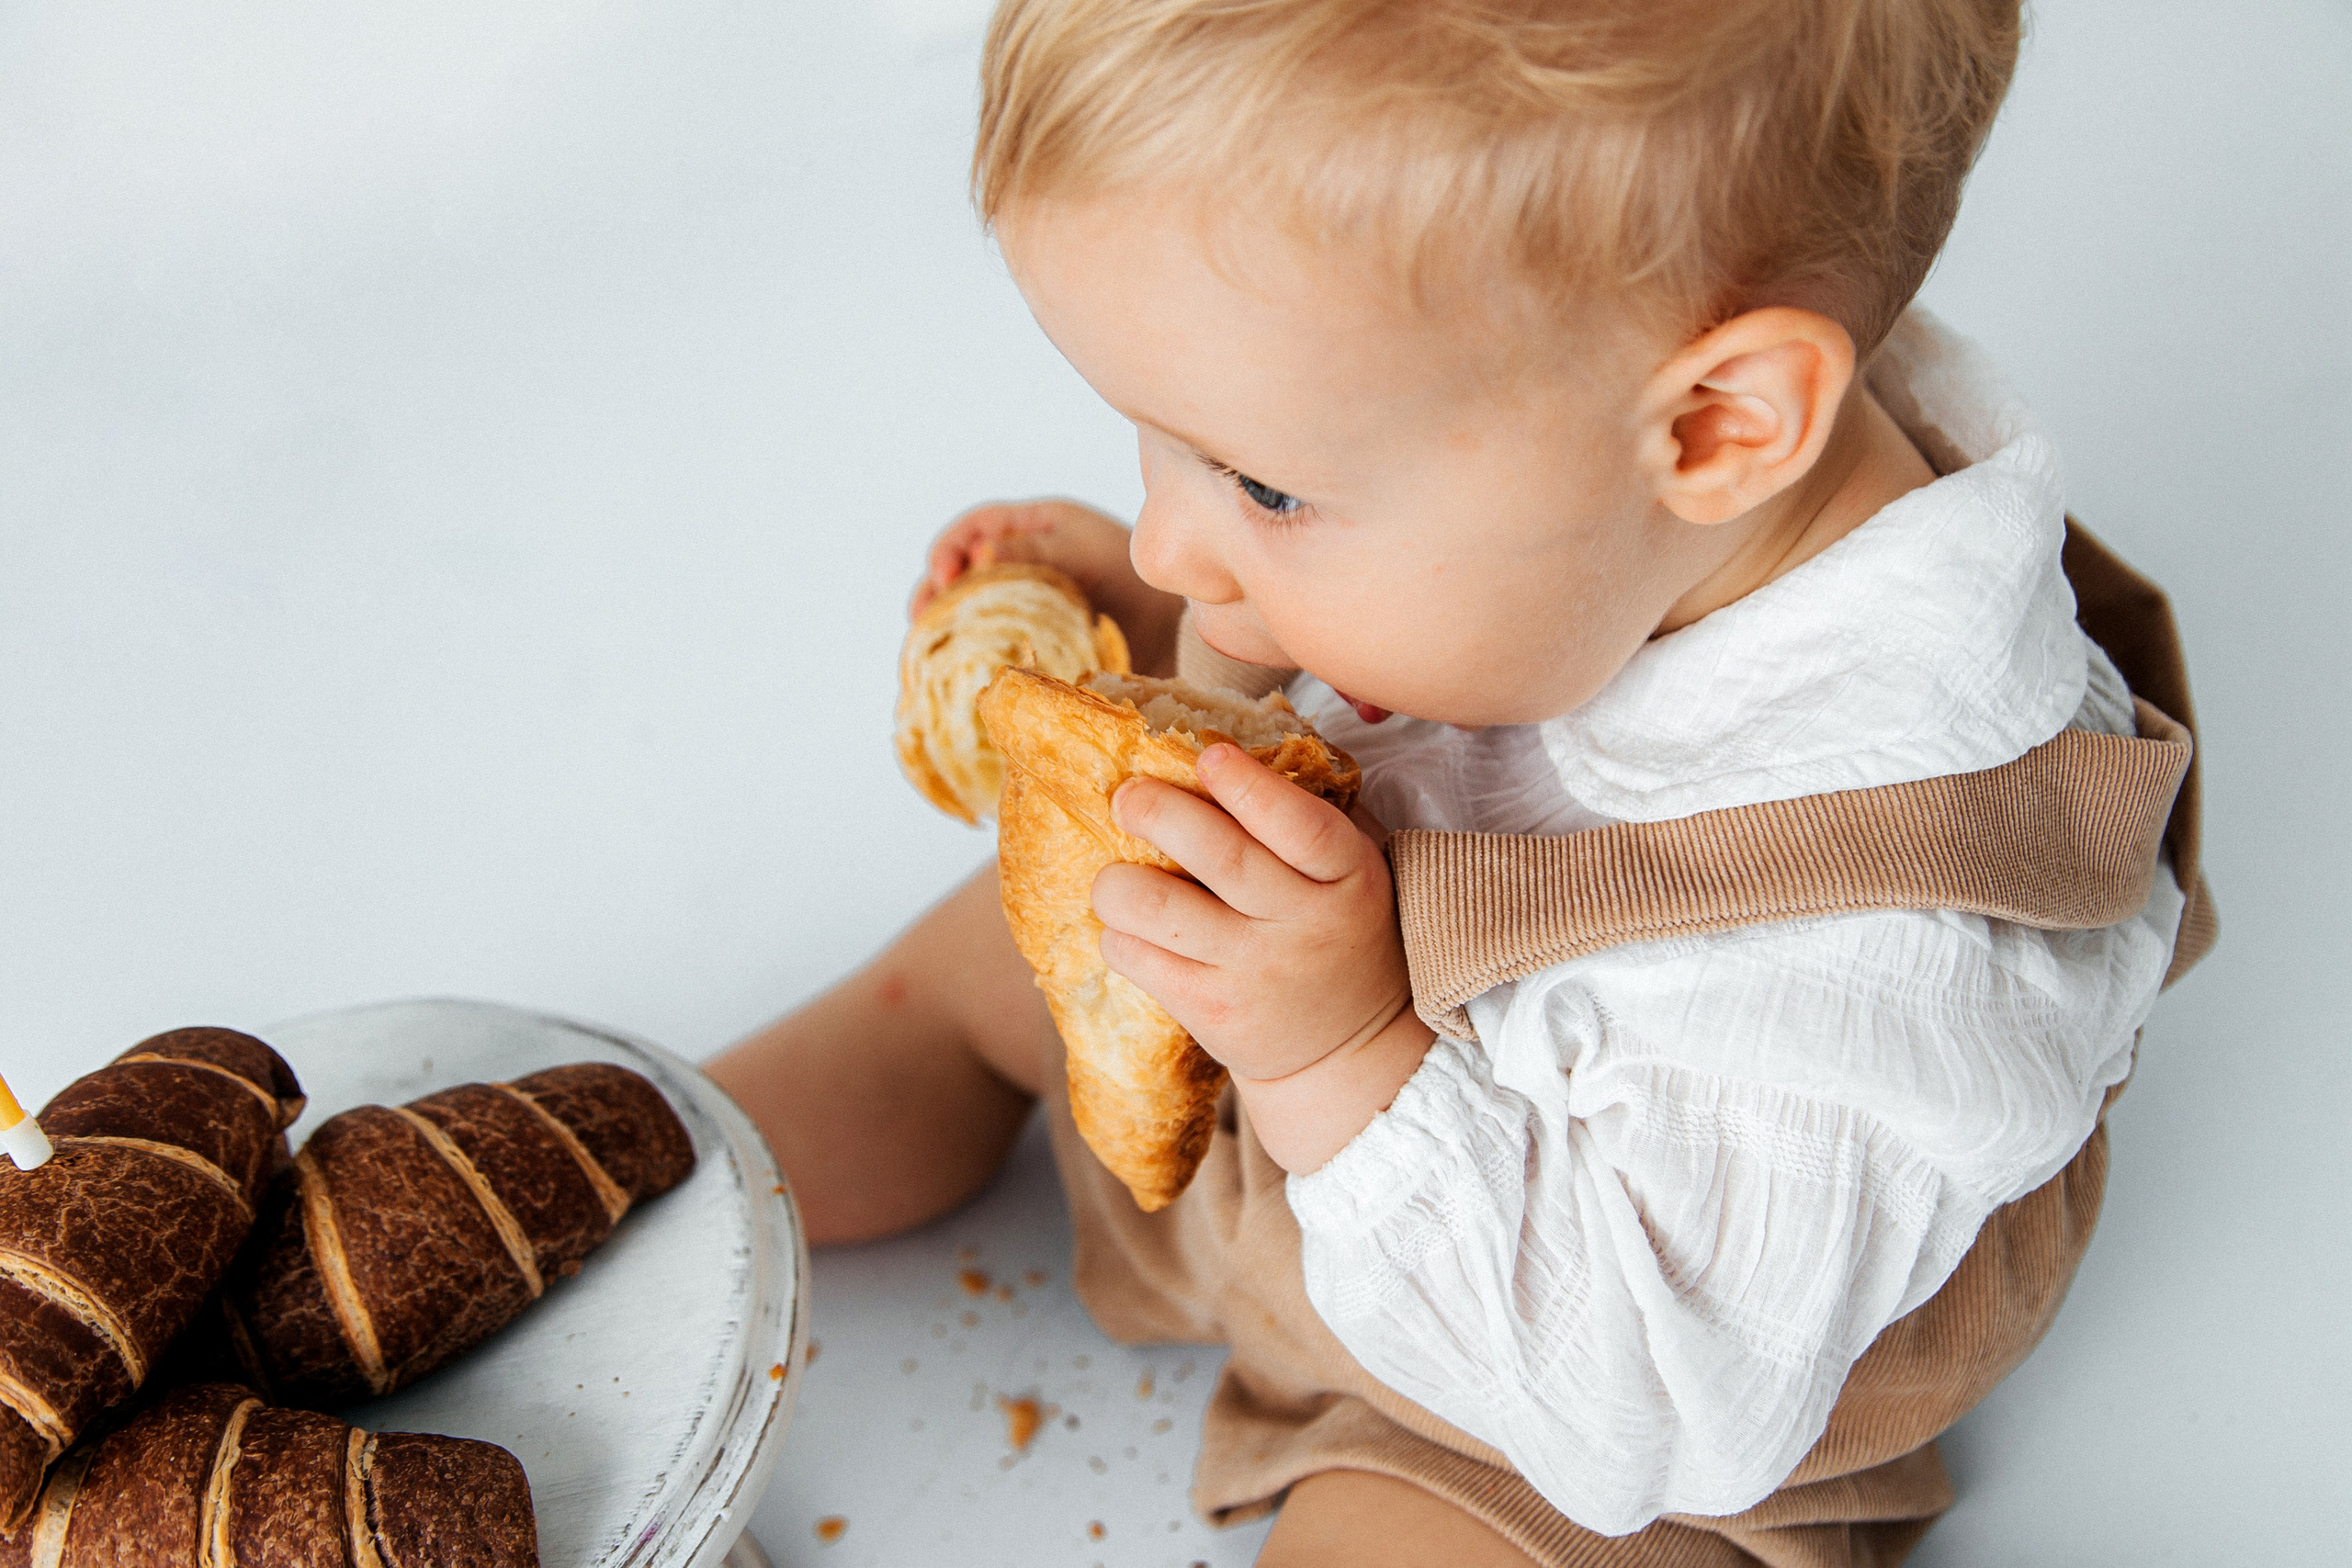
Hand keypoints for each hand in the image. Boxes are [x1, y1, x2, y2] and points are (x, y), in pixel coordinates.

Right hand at [910, 498, 1182, 674]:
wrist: (1173, 630)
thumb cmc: (1135, 579)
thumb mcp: (1084, 553)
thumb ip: (1034, 551)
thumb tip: (978, 557)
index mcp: (1033, 526)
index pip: (974, 528)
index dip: (948, 550)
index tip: (942, 577)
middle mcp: (1021, 563)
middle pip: (959, 573)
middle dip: (934, 593)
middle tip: (921, 620)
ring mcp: (1023, 604)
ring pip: (968, 611)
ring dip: (945, 628)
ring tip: (928, 650)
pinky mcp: (1030, 643)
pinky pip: (989, 644)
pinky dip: (970, 655)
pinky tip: (957, 673)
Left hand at [1091, 744, 1412, 1083]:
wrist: (1350, 1046)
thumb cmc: (1336, 932)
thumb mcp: (1351, 874)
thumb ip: (1307, 817)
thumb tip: (1226, 745)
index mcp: (1348, 877)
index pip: (1302, 827)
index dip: (1249, 787)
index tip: (1208, 756)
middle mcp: (1305, 925)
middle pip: (1221, 857)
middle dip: (1159, 813)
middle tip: (1128, 797)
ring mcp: (1256, 973)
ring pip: (1161, 909)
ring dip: (1118, 882)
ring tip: (1115, 876)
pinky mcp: (1214, 1013)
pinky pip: (1141, 959)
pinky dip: (1118, 935)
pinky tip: (1127, 927)